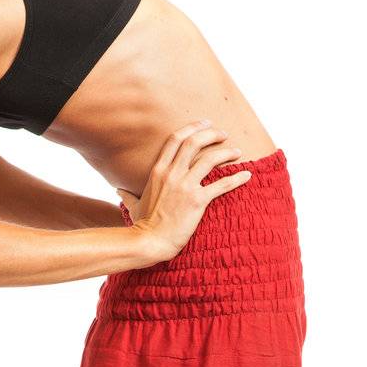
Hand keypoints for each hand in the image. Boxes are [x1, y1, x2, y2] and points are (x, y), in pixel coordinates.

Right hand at [131, 121, 251, 259]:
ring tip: (237, 152)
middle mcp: (171, 174)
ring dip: (227, 152)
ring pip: (210, 158)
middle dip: (212, 134)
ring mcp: (184, 186)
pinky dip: (237, 178)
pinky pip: (222, 184)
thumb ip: (128, 194)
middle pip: (194, 142)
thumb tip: (119, 189)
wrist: (149, 242)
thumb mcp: (133, 205)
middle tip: (224, 135)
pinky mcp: (197, 200)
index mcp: (158, 171)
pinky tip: (247, 175)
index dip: (193, 128)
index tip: (206, 124)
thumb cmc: (142, 225)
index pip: (176, 139)